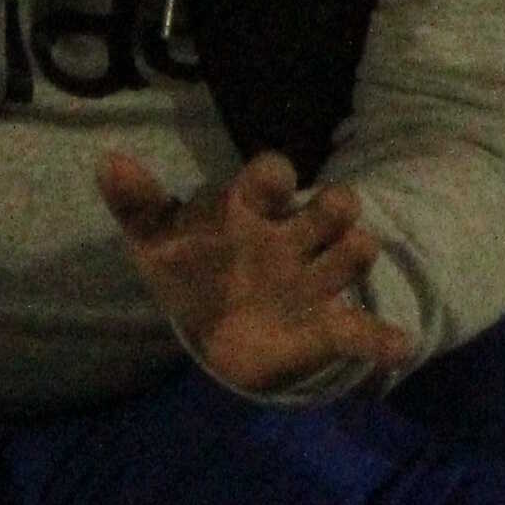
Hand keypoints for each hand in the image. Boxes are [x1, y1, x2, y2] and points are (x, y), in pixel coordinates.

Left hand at [96, 150, 415, 394]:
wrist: (216, 329)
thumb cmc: (190, 267)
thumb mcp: (156, 238)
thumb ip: (137, 203)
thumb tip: (107, 160)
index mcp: (251, 210)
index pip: (273, 176)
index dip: (274, 177)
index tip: (269, 184)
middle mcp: (292, 238)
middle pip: (330, 206)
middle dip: (333, 206)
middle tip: (324, 214)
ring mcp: (314, 281)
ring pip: (351, 255)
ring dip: (353, 255)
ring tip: (346, 259)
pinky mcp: (328, 328)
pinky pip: (362, 333)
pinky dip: (382, 338)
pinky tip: (396, 344)